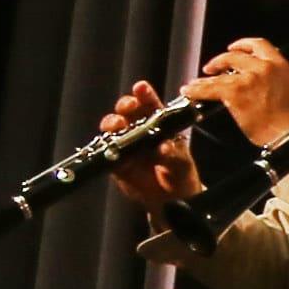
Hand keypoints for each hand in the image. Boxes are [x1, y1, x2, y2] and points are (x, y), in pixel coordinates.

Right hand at [98, 81, 196, 216]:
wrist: (170, 200)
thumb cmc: (180, 174)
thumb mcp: (181, 163)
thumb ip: (173, 155)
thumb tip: (163, 148)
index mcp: (158, 123)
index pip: (150, 104)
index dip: (144, 94)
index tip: (141, 88)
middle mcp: (139, 129)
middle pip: (127, 110)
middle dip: (125, 105)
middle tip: (128, 107)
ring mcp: (125, 144)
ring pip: (113, 127)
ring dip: (112, 123)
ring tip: (119, 126)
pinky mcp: (115, 161)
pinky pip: (106, 152)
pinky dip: (107, 149)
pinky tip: (113, 150)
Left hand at [199, 37, 288, 147]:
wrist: (287, 133)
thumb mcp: (287, 88)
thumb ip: (272, 78)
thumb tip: (256, 79)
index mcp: (280, 65)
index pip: (259, 45)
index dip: (242, 44)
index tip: (233, 48)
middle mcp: (263, 67)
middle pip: (235, 55)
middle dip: (220, 60)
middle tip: (212, 67)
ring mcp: (248, 78)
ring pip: (220, 73)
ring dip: (205, 78)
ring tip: (197, 82)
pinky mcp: (234, 92)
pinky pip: (210, 88)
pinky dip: (197, 90)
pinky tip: (190, 91)